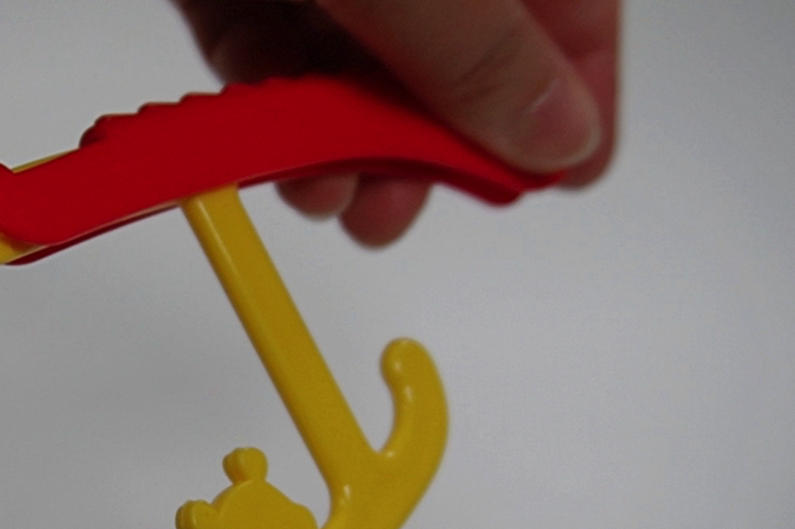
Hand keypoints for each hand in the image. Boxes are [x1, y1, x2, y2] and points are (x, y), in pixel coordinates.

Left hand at [174, 0, 618, 245]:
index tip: (557, 178)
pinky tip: (260, 138)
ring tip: (323, 190)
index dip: (568, 96)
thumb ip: (475, 47)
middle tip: (400, 209)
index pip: (570, 11)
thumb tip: (556, 134)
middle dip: (423, 143)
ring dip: (333, 139)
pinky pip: (256, 38)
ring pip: (348, 58)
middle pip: (451, 50)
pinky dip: (260, 95)